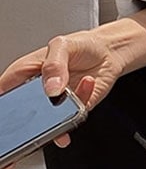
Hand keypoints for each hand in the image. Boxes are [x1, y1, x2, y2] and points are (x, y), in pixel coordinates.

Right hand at [0, 29, 123, 168]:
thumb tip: (51, 88)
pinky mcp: (75, 110)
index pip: (5, 90)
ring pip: (47, 123)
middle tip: (37, 117)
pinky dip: (79, 108)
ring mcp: (56, 102)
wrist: (111, 52)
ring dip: (55, 122)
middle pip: (23, 112)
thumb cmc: (82, 45)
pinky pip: (73, 118)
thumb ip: (54, 65)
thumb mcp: (63, 46)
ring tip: (66, 105)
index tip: (7, 111)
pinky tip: (87, 84)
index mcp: (25, 72)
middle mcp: (39, 90)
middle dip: (27, 120)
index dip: (4, 103)